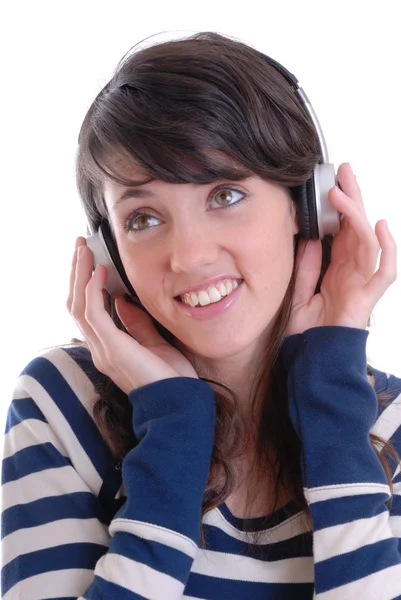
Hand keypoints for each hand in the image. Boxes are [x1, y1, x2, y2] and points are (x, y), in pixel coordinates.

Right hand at [67, 237, 198, 393]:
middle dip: (77, 274)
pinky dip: (93, 290)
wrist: (181, 404)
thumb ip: (137, 324)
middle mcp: (100, 349)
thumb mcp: (154, 343)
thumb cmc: (172, 379)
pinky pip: (94, 314)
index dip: (84, 285)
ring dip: (80, 275)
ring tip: (84, 250)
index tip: (90, 260)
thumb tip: (123, 302)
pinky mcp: (112, 348)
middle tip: (80, 246)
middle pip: (76, 305)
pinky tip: (99, 272)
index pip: (87, 312)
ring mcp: (103, 350)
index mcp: (109, 348)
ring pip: (79, 306)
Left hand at [286, 163, 396, 335]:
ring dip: (357, 215)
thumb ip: (305, 268)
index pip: (342, 231)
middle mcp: (352, 272)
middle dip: (353, 198)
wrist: (312, 361)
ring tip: (342, 192)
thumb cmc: (308, 333)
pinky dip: (387, 249)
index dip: (339, 208)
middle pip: (357, 228)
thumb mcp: (298, 294)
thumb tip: (310, 240)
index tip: (331, 183)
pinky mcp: (367, 298)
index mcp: (337, 270)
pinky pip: (385, 271)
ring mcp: (362, 283)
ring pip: (368, 242)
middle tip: (345, 170)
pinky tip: (380, 226)